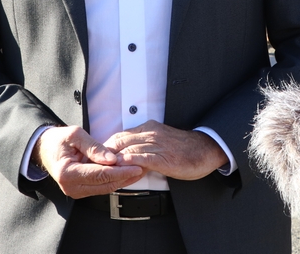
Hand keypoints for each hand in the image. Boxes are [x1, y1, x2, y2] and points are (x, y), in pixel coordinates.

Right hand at [35, 126, 143, 198]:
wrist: (46, 149)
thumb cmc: (59, 140)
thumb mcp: (75, 135)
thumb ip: (94, 147)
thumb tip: (112, 159)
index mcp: (67, 173)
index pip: (99, 174)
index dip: (120, 171)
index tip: (135, 166)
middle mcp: (71, 186)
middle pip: (104, 184)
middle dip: (124, 177)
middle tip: (141, 167)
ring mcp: (75, 191)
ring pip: (104, 188)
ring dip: (122, 180)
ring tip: (138, 170)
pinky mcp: (81, 190)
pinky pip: (101, 187)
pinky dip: (114, 180)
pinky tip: (126, 173)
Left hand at [104, 120, 226, 180]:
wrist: (207, 149)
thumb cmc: (184, 149)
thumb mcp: (160, 144)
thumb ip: (143, 149)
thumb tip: (126, 161)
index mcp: (148, 129)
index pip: (119, 136)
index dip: (105, 148)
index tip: (96, 160)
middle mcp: (150, 133)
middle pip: (119, 141)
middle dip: (104, 155)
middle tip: (92, 167)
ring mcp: (157, 144)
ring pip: (127, 149)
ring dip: (113, 161)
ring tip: (101, 171)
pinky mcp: (164, 157)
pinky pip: (142, 158)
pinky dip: (129, 163)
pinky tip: (121, 169)